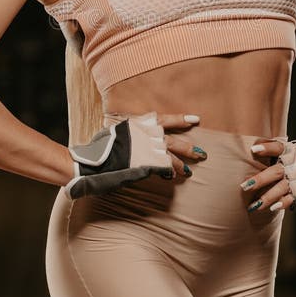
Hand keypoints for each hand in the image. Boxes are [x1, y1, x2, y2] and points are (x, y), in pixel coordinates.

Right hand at [65, 111, 208, 199]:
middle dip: (188, 147)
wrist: (94, 161)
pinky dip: (169, 173)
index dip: (181, 119)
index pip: (165, 119)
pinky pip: (164, 168)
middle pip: (174, 140)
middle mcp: (148, 134)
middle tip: (202, 152)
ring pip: (172, 156)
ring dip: (182, 164)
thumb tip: (133, 137)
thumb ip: (128, 132)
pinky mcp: (149, 164)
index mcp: (139, 123)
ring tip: (190, 171)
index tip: (196, 119)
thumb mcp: (114, 131)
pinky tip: (173, 177)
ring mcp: (149, 149)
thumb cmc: (99, 147)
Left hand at [240, 137, 295, 212]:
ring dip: (266, 197)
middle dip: (259, 180)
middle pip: (275, 172)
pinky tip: (272, 208)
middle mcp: (294, 165)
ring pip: (280, 188)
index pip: (278, 147)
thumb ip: (278, 155)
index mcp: (291, 152)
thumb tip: (251, 152)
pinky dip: (282, 203)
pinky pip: (291, 198)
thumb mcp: (294, 154)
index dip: (266, 148)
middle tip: (244, 186)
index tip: (253, 149)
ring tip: (252, 206)